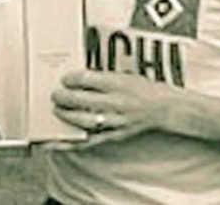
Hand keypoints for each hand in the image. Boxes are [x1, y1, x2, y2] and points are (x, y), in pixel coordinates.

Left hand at [50, 70, 176, 149]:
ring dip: (66, 116)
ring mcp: (114, 122)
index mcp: (118, 84)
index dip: (71, 79)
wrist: (164, 108)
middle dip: (64, 97)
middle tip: (55, 94)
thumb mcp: (124, 75)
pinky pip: (88, 141)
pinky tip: (56, 143)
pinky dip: (70, 143)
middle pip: (82, 100)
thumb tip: (76, 80)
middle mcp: (115, 103)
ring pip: (83, 121)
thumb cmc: (142, 89)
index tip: (64, 78)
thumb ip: (101, 77)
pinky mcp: (113, 136)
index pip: (87, 79)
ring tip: (55, 111)